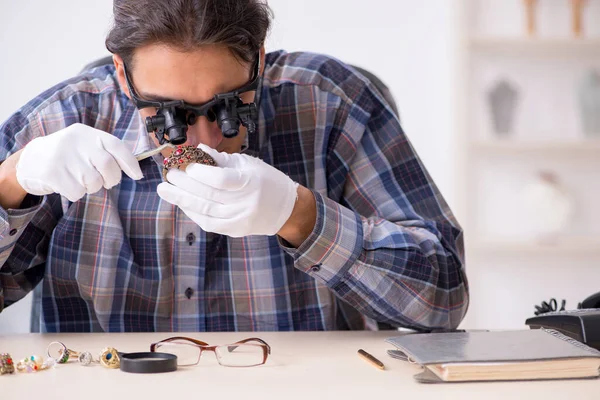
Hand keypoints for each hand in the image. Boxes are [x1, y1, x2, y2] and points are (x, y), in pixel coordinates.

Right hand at [16, 123, 142, 201]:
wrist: (28, 160)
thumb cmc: (66, 157)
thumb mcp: (84, 147)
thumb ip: (104, 152)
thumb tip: (134, 168)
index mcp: (86, 133)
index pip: (116, 145)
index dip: (130, 162)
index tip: (138, 176)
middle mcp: (75, 141)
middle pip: (107, 165)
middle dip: (111, 179)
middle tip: (104, 182)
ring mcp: (61, 156)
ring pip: (93, 182)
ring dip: (90, 187)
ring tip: (79, 180)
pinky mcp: (51, 172)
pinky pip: (77, 192)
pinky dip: (76, 194)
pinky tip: (66, 185)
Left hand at [157, 144, 298, 236]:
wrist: (287, 209)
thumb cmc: (267, 181)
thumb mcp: (249, 164)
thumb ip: (223, 160)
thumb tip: (198, 150)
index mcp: (251, 182)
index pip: (221, 179)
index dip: (201, 173)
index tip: (187, 166)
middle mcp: (246, 203)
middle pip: (209, 195)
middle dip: (184, 185)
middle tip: (168, 176)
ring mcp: (241, 219)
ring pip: (206, 211)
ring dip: (183, 200)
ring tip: (166, 190)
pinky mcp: (236, 230)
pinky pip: (210, 224)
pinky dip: (194, 213)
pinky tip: (182, 203)